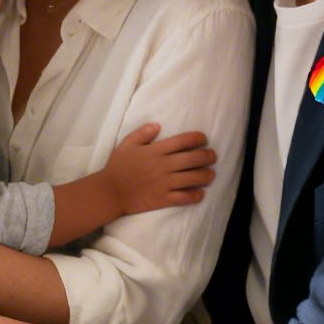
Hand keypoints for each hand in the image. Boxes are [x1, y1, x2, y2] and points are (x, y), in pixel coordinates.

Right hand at [101, 123, 216, 214]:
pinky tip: (201, 193)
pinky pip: (184, 197)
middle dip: (207, 156)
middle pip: (193, 159)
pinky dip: (195, 195)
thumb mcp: (127, 144)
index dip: (198, 138)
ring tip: (211, 174)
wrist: (110, 192)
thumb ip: (142, 133)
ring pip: (193, 178)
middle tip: (213, 156)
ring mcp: (164, 183)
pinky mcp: (163, 198)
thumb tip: (158, 125)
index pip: (183, 141)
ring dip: (206, 175)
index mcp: (156, 150)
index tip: (204, 139)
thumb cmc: (117, 167)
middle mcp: (163, 166)